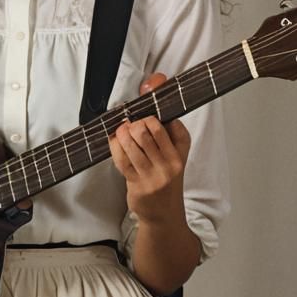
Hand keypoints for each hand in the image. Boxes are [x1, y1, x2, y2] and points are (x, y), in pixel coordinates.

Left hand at [108, 72, 190, 224]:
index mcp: (181, 150)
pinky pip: (121, 158)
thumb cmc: (165, 177)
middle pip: (147, 128)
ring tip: (122, 131)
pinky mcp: (138, 184)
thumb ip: (165, 124)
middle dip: (134, 121)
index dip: (155, 106)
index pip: (170, 123)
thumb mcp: (172, 152)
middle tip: (130, 123)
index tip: (148, 95)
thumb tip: (155, 82)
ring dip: (122, 132)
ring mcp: (154, 174)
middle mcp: (171, 162)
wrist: (164, 214)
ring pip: (132, 141)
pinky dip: (115, 146)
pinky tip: (115, 142)